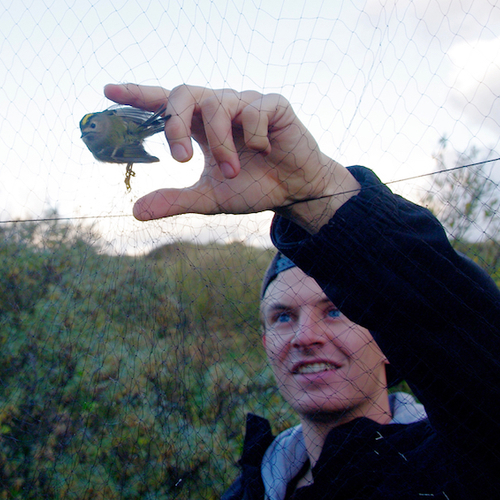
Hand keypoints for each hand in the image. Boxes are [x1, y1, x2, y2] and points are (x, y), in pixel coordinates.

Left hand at [104, 84, 358, 230]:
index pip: (165, 104)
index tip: (108, 91)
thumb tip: (134, 211)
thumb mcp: (209, 198)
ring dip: (221, 144)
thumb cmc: (251, 188)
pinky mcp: (272, 104)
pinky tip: (265, 151)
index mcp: (199, 127)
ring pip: (218, 104)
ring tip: (233, 172)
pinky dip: (253, 135)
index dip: (138, 95)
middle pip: (183, 93)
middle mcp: (218, 109)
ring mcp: (245, 103)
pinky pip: (253, 110)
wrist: (294, 192)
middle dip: (175, 124)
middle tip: (180, 159)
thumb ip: (175, 200)